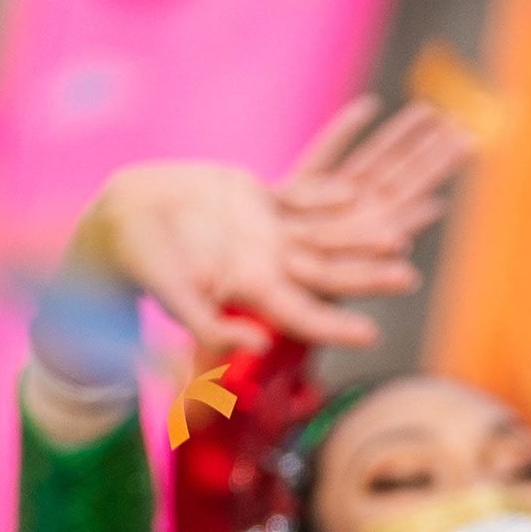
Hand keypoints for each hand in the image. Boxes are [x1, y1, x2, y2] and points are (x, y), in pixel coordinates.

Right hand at [61, 98, 473, 354]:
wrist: (121, 219)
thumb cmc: (140, 264)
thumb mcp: (173, 295)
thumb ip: (210, 324)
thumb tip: (256, 344)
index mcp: (253, 290)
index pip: (303, 314)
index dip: (335, 325)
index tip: (370, 334)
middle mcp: (270, 262)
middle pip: (329, 270)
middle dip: (368, 274)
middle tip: (408, 277)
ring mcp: (269, 230)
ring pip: (328, 230)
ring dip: (363, 229)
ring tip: (404, 227)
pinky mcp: (260, 198)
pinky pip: (306, 190)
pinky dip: (331, 189)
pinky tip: (361, 188)